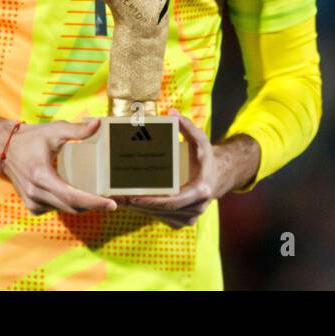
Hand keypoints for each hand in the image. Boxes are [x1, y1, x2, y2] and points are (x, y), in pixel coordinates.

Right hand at [2, 118, 118, 215]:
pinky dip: (70, 205)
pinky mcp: (33, 206)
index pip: (71, 196)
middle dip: (94, 205)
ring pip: (65, 210)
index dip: (93, 202)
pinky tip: (81, 197)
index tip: (111, 203)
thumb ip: (77, 130)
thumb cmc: (31, 139)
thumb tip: (98, 124)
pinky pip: (57, 209)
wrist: (5, 149)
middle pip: (72, 206)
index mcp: (41, 176)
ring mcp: (33, 202)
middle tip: (114, 201)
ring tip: (102, 199)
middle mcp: (36, 193)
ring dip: (84, 207)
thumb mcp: (54, 131)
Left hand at [115, 110, 218, 228]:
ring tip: (119, 200)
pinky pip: (161, 217)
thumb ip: (187, 126)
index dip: (152, 202)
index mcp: (200, 191)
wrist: (216, 178)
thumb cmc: (204, 157)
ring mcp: (189, 218)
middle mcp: (196, 208)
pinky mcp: (182, 221)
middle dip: (139, 205)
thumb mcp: (200, 140)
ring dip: (140, 209)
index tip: (133, 198)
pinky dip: (147, 211)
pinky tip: (132, 203)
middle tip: (118, 198)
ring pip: (159, 215)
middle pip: (162, 210)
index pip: (173, 201)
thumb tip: (171, 114)